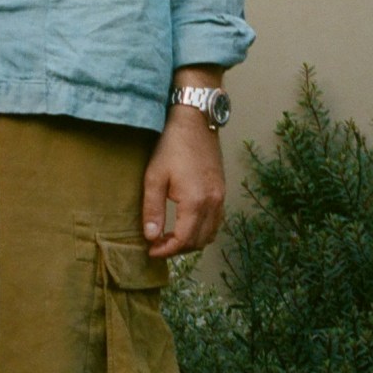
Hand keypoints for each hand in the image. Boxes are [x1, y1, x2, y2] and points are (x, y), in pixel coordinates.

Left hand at [141, 113, 226, 258]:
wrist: (196, 122)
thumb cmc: (172, 146)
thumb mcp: (154, 177)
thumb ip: (152, 209)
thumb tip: (151, 236)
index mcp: (195, 202)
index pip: (183, 240)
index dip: (166, 250)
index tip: (151, 250)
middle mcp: (213, 203)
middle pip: (198, 242)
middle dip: (177, 249)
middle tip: (157, 245)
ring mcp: (220, 198)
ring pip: (210, 235)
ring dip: (191, 242)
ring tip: (170, 238)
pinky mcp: (222, 191)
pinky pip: (216, 222)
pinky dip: (202, 231)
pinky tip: (186, 225)